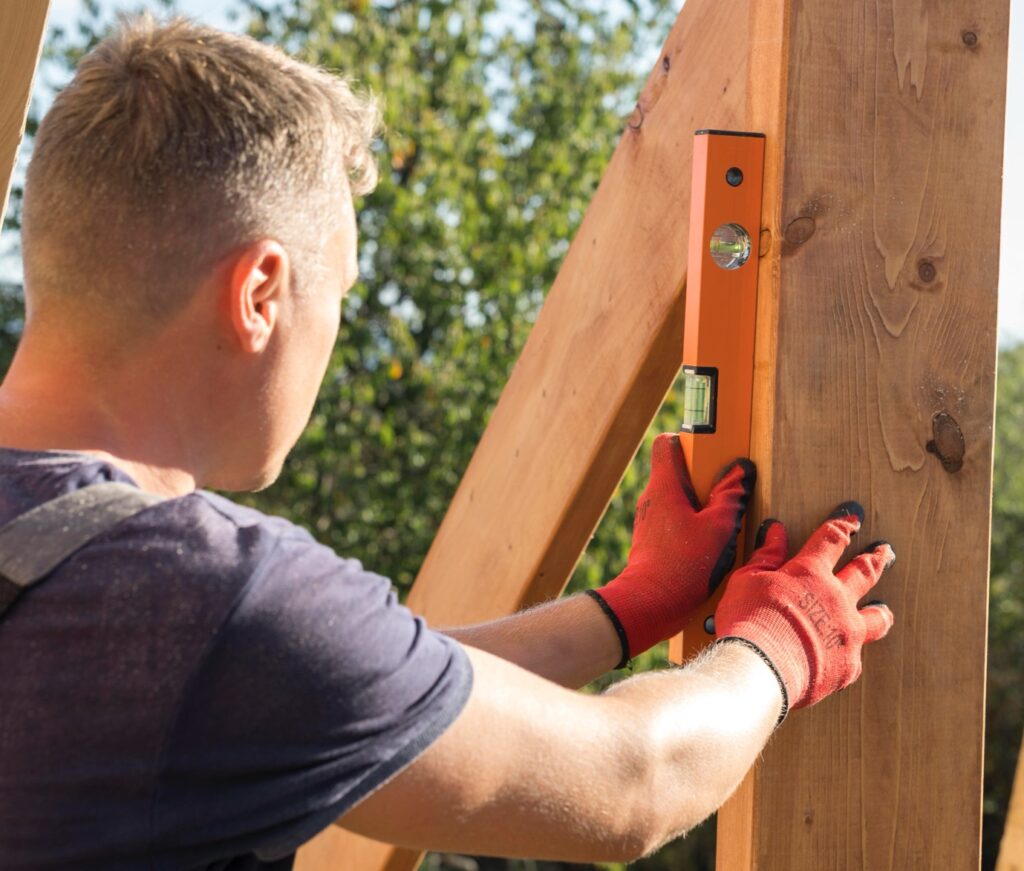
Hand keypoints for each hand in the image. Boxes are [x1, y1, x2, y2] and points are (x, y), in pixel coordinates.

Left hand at [588, 433, 754, 662]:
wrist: (649, 605)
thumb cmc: (682, 565)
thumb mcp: (719, 528)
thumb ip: (731, 497)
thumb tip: (741, 470)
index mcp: (664, 486)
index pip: (667, 445)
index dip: (689, 441)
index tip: (712, 451)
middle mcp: (651, 499)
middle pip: (678, 474)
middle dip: (704, 480)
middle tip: (728, 493)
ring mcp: (649, 521)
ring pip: (677, 501)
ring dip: (700, 507)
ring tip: (723, 524)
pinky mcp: (651, 542)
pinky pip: (674, 523)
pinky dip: (691, 527)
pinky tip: (710, 546)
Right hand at [714, 501, 894, 717]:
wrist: (758, 668)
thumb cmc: (746, 620)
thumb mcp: (747, 581)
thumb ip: (765, 557)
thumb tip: (776, 531)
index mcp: (810, 573)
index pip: (831, 540)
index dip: (843, 526)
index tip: (853, 519)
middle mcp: (837, 599)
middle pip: (864, 573)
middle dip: (875, 559)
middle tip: (885, 551)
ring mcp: (847, 634)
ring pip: (875, 618)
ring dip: (879, 610)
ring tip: (883, 609)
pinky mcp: (847, 666)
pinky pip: (855, 656)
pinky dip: (848, 653)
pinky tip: (844, 656)